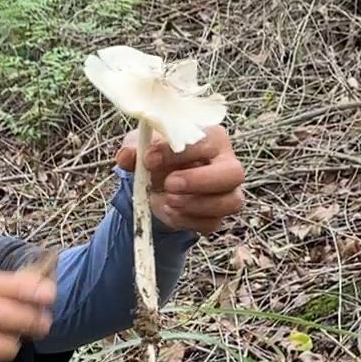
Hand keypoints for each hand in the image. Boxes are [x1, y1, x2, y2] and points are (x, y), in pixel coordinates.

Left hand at [116, 124, 245, 234]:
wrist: (160, 182)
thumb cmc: (159, 156)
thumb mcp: (144, 147)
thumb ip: (134, 149)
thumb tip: (126, 156)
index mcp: (213, 138)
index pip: (206, 142)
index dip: (177, 153)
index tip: (149, 159)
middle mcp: (228, 164)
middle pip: (233, 173)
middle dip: (200, 180)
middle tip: (169, 184)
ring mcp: (228, 192)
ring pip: (230, 202)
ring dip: (196, 204)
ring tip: (168, 200)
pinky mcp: (218, 215)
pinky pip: (213, 223)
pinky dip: (189, 221)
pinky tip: (170, 212)